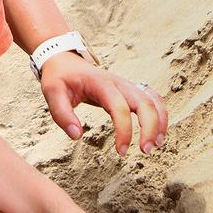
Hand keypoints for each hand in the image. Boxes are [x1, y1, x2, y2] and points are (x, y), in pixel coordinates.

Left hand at [39, 53, 167, 155]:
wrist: (64, 61)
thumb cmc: (59, 78)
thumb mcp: (52, 93)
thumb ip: (62, 114)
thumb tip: (76, 136)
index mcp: (101, 84)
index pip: (120, 107)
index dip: (125, 131)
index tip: (121, 152)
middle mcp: (119, 83)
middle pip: (145, 102)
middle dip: (151, 127)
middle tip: (146, 151)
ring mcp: (126, 85)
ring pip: (153, 100)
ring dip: (160, 122)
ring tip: (157, 145)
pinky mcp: (129, 90)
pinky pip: (152, 99)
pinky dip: (160, 115)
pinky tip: (158, 132)